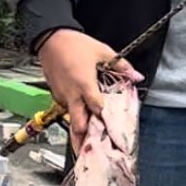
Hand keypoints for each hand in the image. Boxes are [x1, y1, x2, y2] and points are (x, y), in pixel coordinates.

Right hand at [38, 29, 142, 150]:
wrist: (50, 38)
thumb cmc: (74, 44)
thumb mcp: (102, 51)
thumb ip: (121, 65)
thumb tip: (136, 76)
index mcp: (84, 85)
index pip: (97, 109)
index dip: (105, 118)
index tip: (113, 126)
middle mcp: (71, 94)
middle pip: (77, 125)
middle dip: (85, 138)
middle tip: (94, 147)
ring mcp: (61, 95)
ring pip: (70, 118)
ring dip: (79, 127)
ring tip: (88, 136)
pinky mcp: (55, 93)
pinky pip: (65, 107)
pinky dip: (73, 112)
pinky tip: (81, 111)